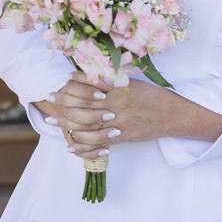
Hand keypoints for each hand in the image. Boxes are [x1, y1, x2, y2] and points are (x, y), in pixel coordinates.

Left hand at [37, 73, 221, 160]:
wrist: (172, 113)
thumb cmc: (149, 95)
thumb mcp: (129, 81)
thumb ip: (107, 79)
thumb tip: (83, 75)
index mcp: (117, 88)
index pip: (87, 85)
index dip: (70, 85)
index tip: (60, 84)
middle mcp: (115, 104)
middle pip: (82, 104)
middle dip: (63, 102)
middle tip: (49, 98)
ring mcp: (118, 122)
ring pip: (87, 125)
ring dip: (66, 125)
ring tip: (52, 122)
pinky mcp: (122, 137)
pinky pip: (98, 143)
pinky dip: (82, 147)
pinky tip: (69, 147)